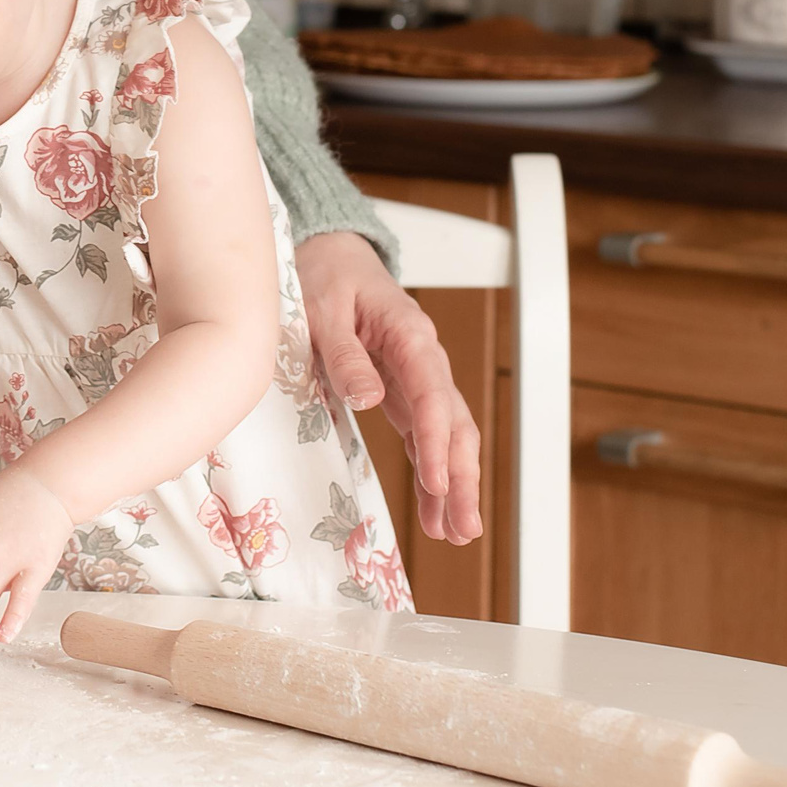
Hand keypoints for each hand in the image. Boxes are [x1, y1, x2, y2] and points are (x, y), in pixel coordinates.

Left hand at [295, 230, 482, 544]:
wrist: (330, 254)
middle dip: (461, 477)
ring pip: (446, 434)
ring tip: (456, 532)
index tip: (436, 483)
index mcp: (409, 335)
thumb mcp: (323, 309)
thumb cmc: (325, 274)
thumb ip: (345, 354)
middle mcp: (423, 358)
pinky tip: (436, 504)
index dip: (436, 442)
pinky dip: (431, 467)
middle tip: (463, 528)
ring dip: (453, 483)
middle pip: (454, 423)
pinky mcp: (402, 388)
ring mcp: (416, 376)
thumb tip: (369, 400)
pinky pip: (424, 432)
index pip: (433, 396)